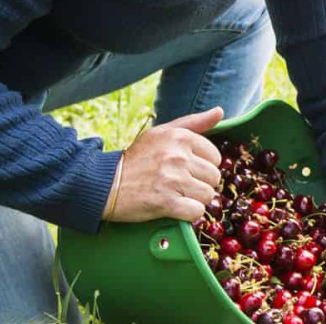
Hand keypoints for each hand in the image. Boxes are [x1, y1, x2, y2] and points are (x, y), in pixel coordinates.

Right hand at [103, 107, 224, 222]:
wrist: (105, 183)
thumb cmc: (137, 158)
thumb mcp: (162, 133)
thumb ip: (193, 123)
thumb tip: (220, 111)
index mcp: (180, 137)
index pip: (215, 157)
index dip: (203, 166)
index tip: (186, 170)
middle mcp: (178, 156)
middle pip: (214, 177)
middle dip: (200, 184)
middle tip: (180, 185)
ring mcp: (173, 179)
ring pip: (208, 195)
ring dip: (195, 200)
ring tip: (176, 195)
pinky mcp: (167, 202)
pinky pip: (196, 212)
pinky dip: (188, 214)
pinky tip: (174, 208)